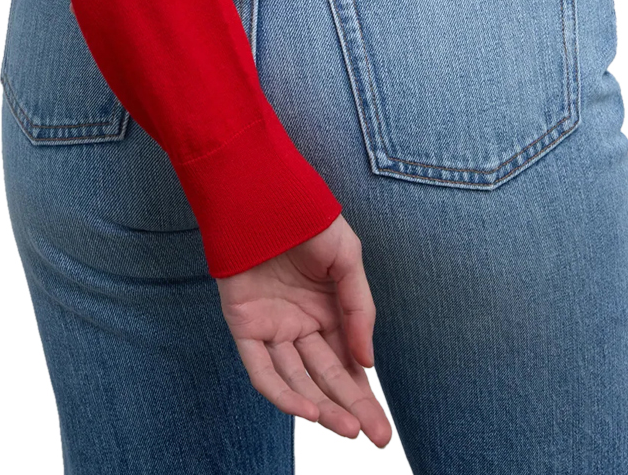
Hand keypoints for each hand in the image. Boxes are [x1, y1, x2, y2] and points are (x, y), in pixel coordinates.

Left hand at [218, 214, 391, 445]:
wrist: (261, 192)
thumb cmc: (307, 218)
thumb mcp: (347, 259)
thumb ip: (358, 310)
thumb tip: (366, 363)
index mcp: (327, 310)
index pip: (347, 363)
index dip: (364, 396)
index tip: (382, 428)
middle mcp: (300, 324)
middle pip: (327, 377)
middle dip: (351, 409)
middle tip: (376, 436)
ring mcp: (272, 328)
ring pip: (297, 379)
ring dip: (321, 407)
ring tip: (346, 428)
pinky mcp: (245, 327)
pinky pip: (262, 369)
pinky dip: (283, 392)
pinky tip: (308, 409)